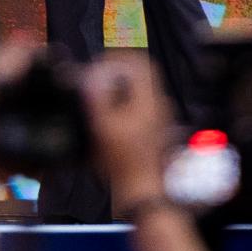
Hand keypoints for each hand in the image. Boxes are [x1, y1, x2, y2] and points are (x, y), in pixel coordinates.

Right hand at [81, 52, 173, 207]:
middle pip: (140, 76)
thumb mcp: (104, 126)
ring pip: (139, 92)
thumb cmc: (123, 161)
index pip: (140, 62)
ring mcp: (160, 119)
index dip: (117, 58)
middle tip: (96, 83)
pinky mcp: (155, 133)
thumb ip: (97, 97)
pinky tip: (107, 122)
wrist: (142, 192)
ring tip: (99, 103)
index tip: (98, 66)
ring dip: (118, 91)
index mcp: (150, 99)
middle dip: (115, 75)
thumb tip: (92, 75)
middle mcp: (159, 105)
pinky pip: (140, 108)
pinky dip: (123, 107)